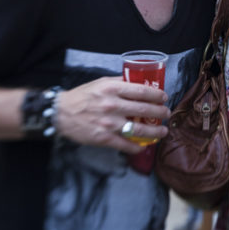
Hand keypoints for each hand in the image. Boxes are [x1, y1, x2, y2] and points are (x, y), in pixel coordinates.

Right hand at [55, 76, 169, 153]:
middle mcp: (112, 105)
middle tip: (166, 114)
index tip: (164, 98)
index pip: (141, 91)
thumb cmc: (82, 97)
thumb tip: (139, 82)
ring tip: (163, 131)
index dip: (156, 95)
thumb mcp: (100, 83)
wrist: (61, 113)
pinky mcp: (104, 138)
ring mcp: (109, 123)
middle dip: (160, 113)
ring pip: (138, 129)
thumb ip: (119, 83)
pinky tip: (144, 146)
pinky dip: (137, 147)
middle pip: (144, 110)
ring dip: (155, 132)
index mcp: (112, 89)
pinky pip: (125, 144)